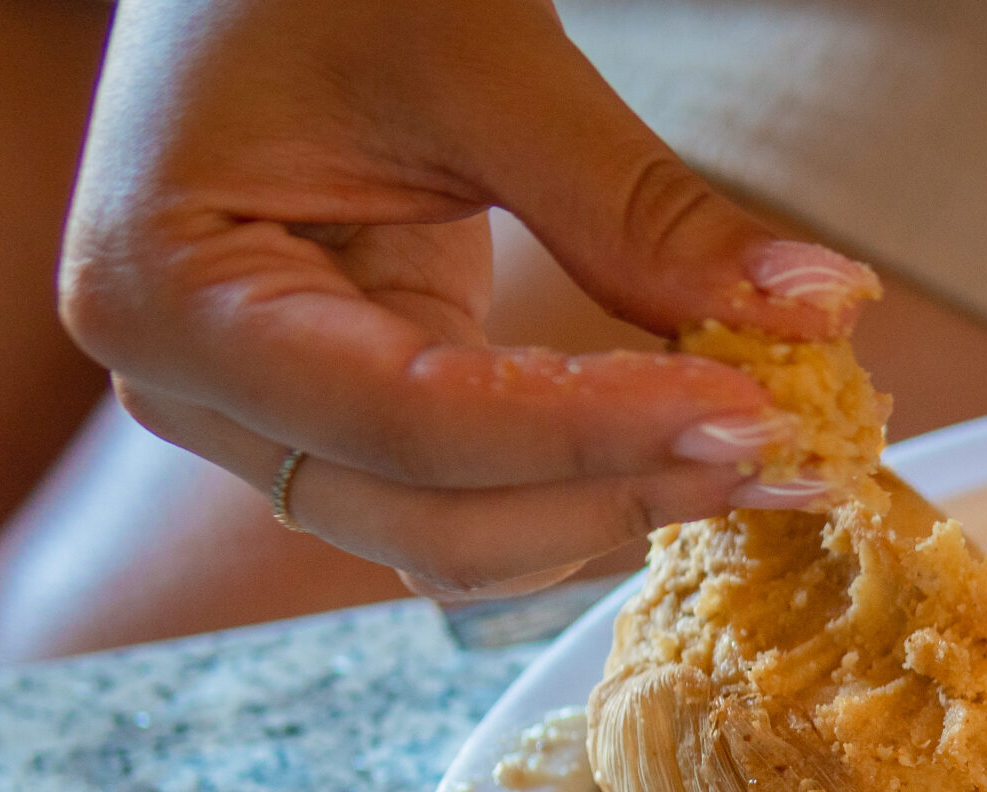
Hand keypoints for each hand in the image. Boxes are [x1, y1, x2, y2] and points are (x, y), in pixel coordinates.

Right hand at [57, 0, 877, 601]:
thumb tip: (815, 308)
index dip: (595, 434)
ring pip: (458, 538)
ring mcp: (272, 418)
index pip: (414, 423)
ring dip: (615, 511)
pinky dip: (590, 484)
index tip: (750, 413)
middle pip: (431, 518)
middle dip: (618, 497)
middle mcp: (198, 391)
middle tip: (784, 453)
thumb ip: (635, 205)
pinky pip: (478, 498)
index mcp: (171, 295)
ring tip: (764, 454)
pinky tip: (701, 442)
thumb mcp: (478, 59)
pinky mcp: (354, 414)